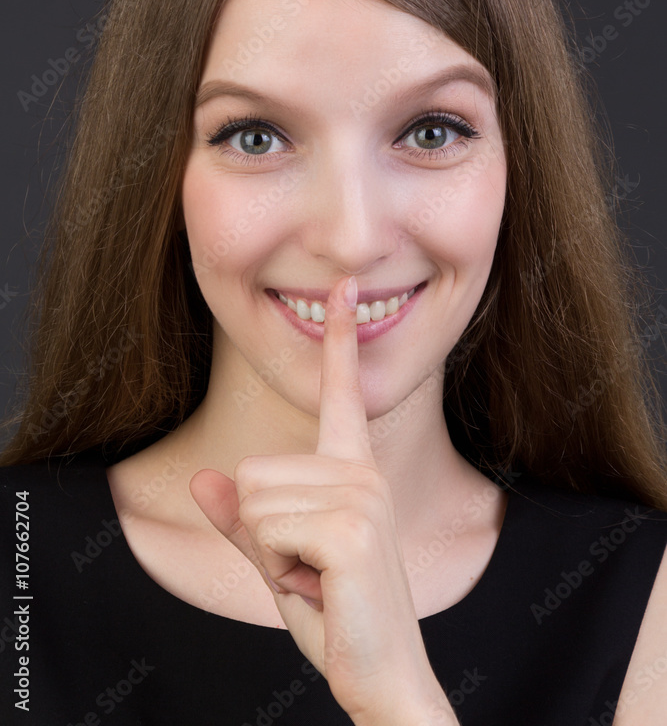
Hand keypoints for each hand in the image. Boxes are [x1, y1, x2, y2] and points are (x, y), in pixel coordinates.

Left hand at [190, 275, 453, 723]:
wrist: (385, 679)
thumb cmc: (339, 616)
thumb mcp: (279, 563)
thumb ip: (243, 521)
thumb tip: (203, 482)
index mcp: (354, 472)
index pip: (343, 394)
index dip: (340, 340)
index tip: (346, 288)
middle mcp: (363, 472)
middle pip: (250, 472)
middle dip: (261, 532)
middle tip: (310, 569)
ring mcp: (361, 495)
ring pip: (251, 499)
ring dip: (270, 553)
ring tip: (318, 578)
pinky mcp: (349, 526)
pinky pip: (264, 527)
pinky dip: (277, 569)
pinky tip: (320, 588)